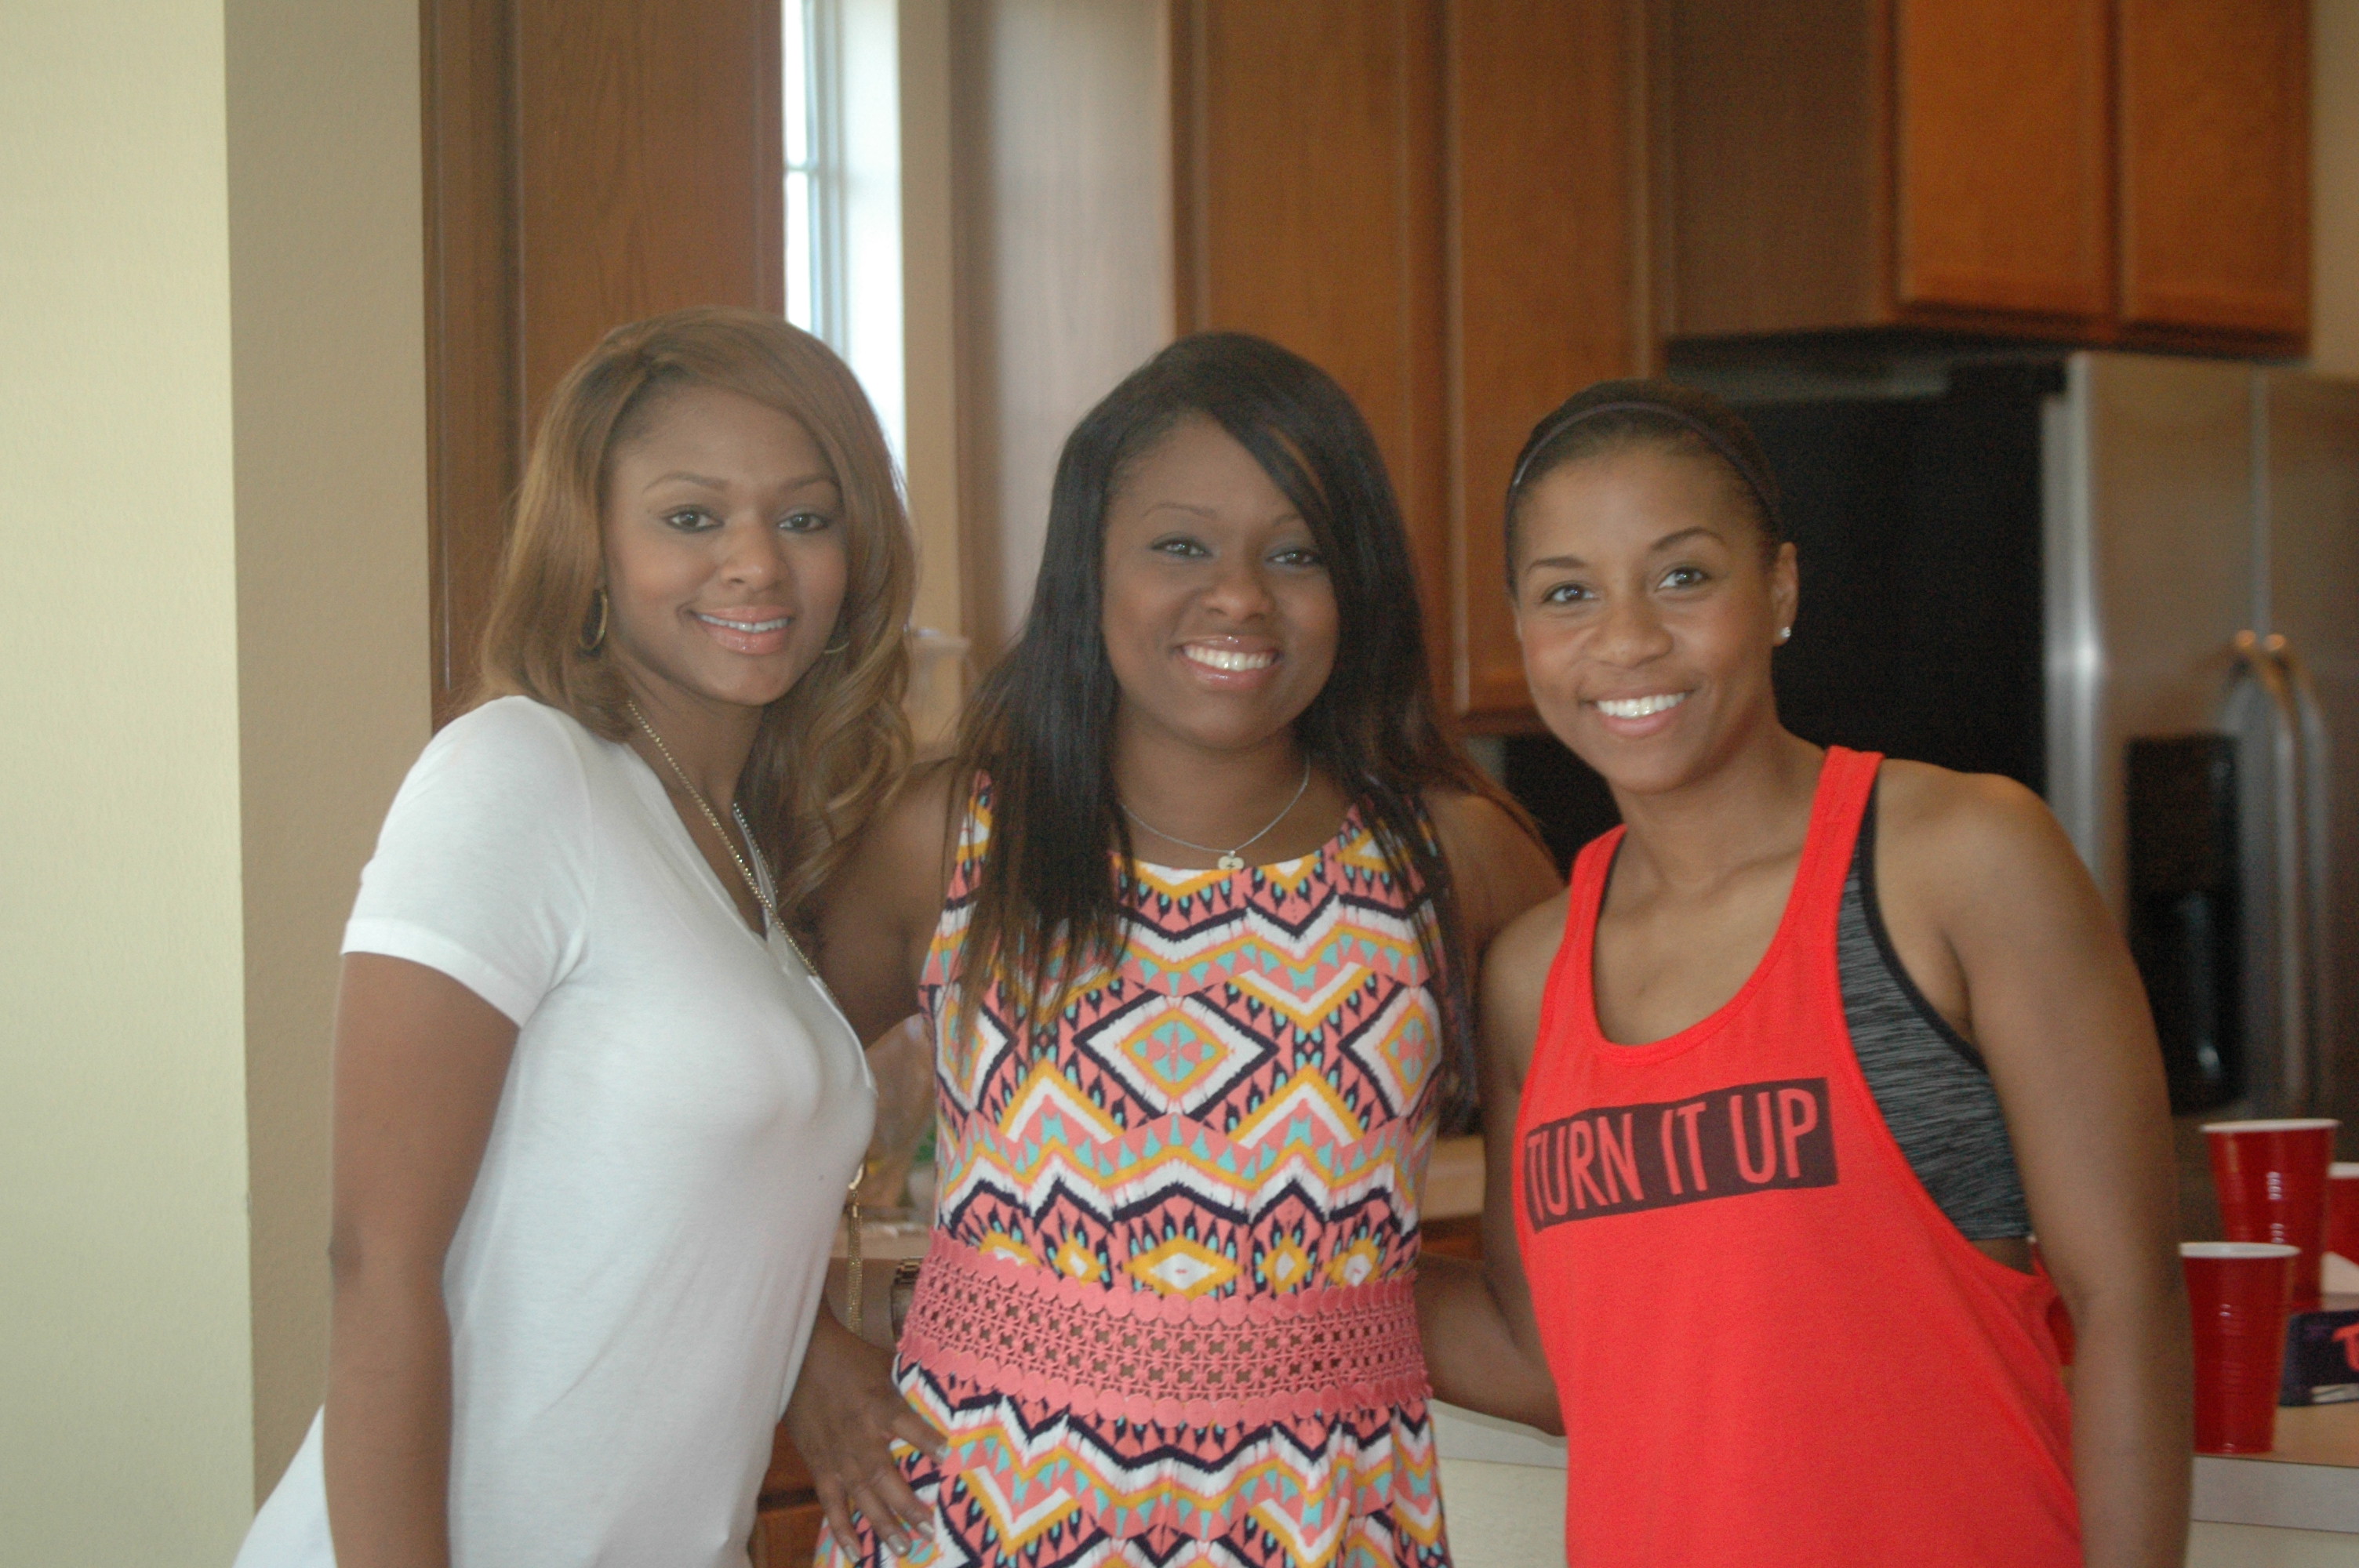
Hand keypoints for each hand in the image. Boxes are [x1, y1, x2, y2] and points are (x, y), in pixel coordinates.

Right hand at [783, 1308, 945, 1555]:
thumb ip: (911, 1385)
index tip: (951, 1457)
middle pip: (884, 1475)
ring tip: (903, 1548)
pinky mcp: (820, 1466)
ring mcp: (838, 1455)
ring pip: (861, 1496)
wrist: (799, 1358)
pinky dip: (841, 1528)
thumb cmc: (850, 1358)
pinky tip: (856, 1553)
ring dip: (881, 1524)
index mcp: (879, 1406)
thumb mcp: (885, 1363)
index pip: (908, 1425)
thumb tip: (946, 1391)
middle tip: (930, 1529)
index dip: (928, 1441)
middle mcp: (859, 1436)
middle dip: (907, 1505)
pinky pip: (831, 1503)